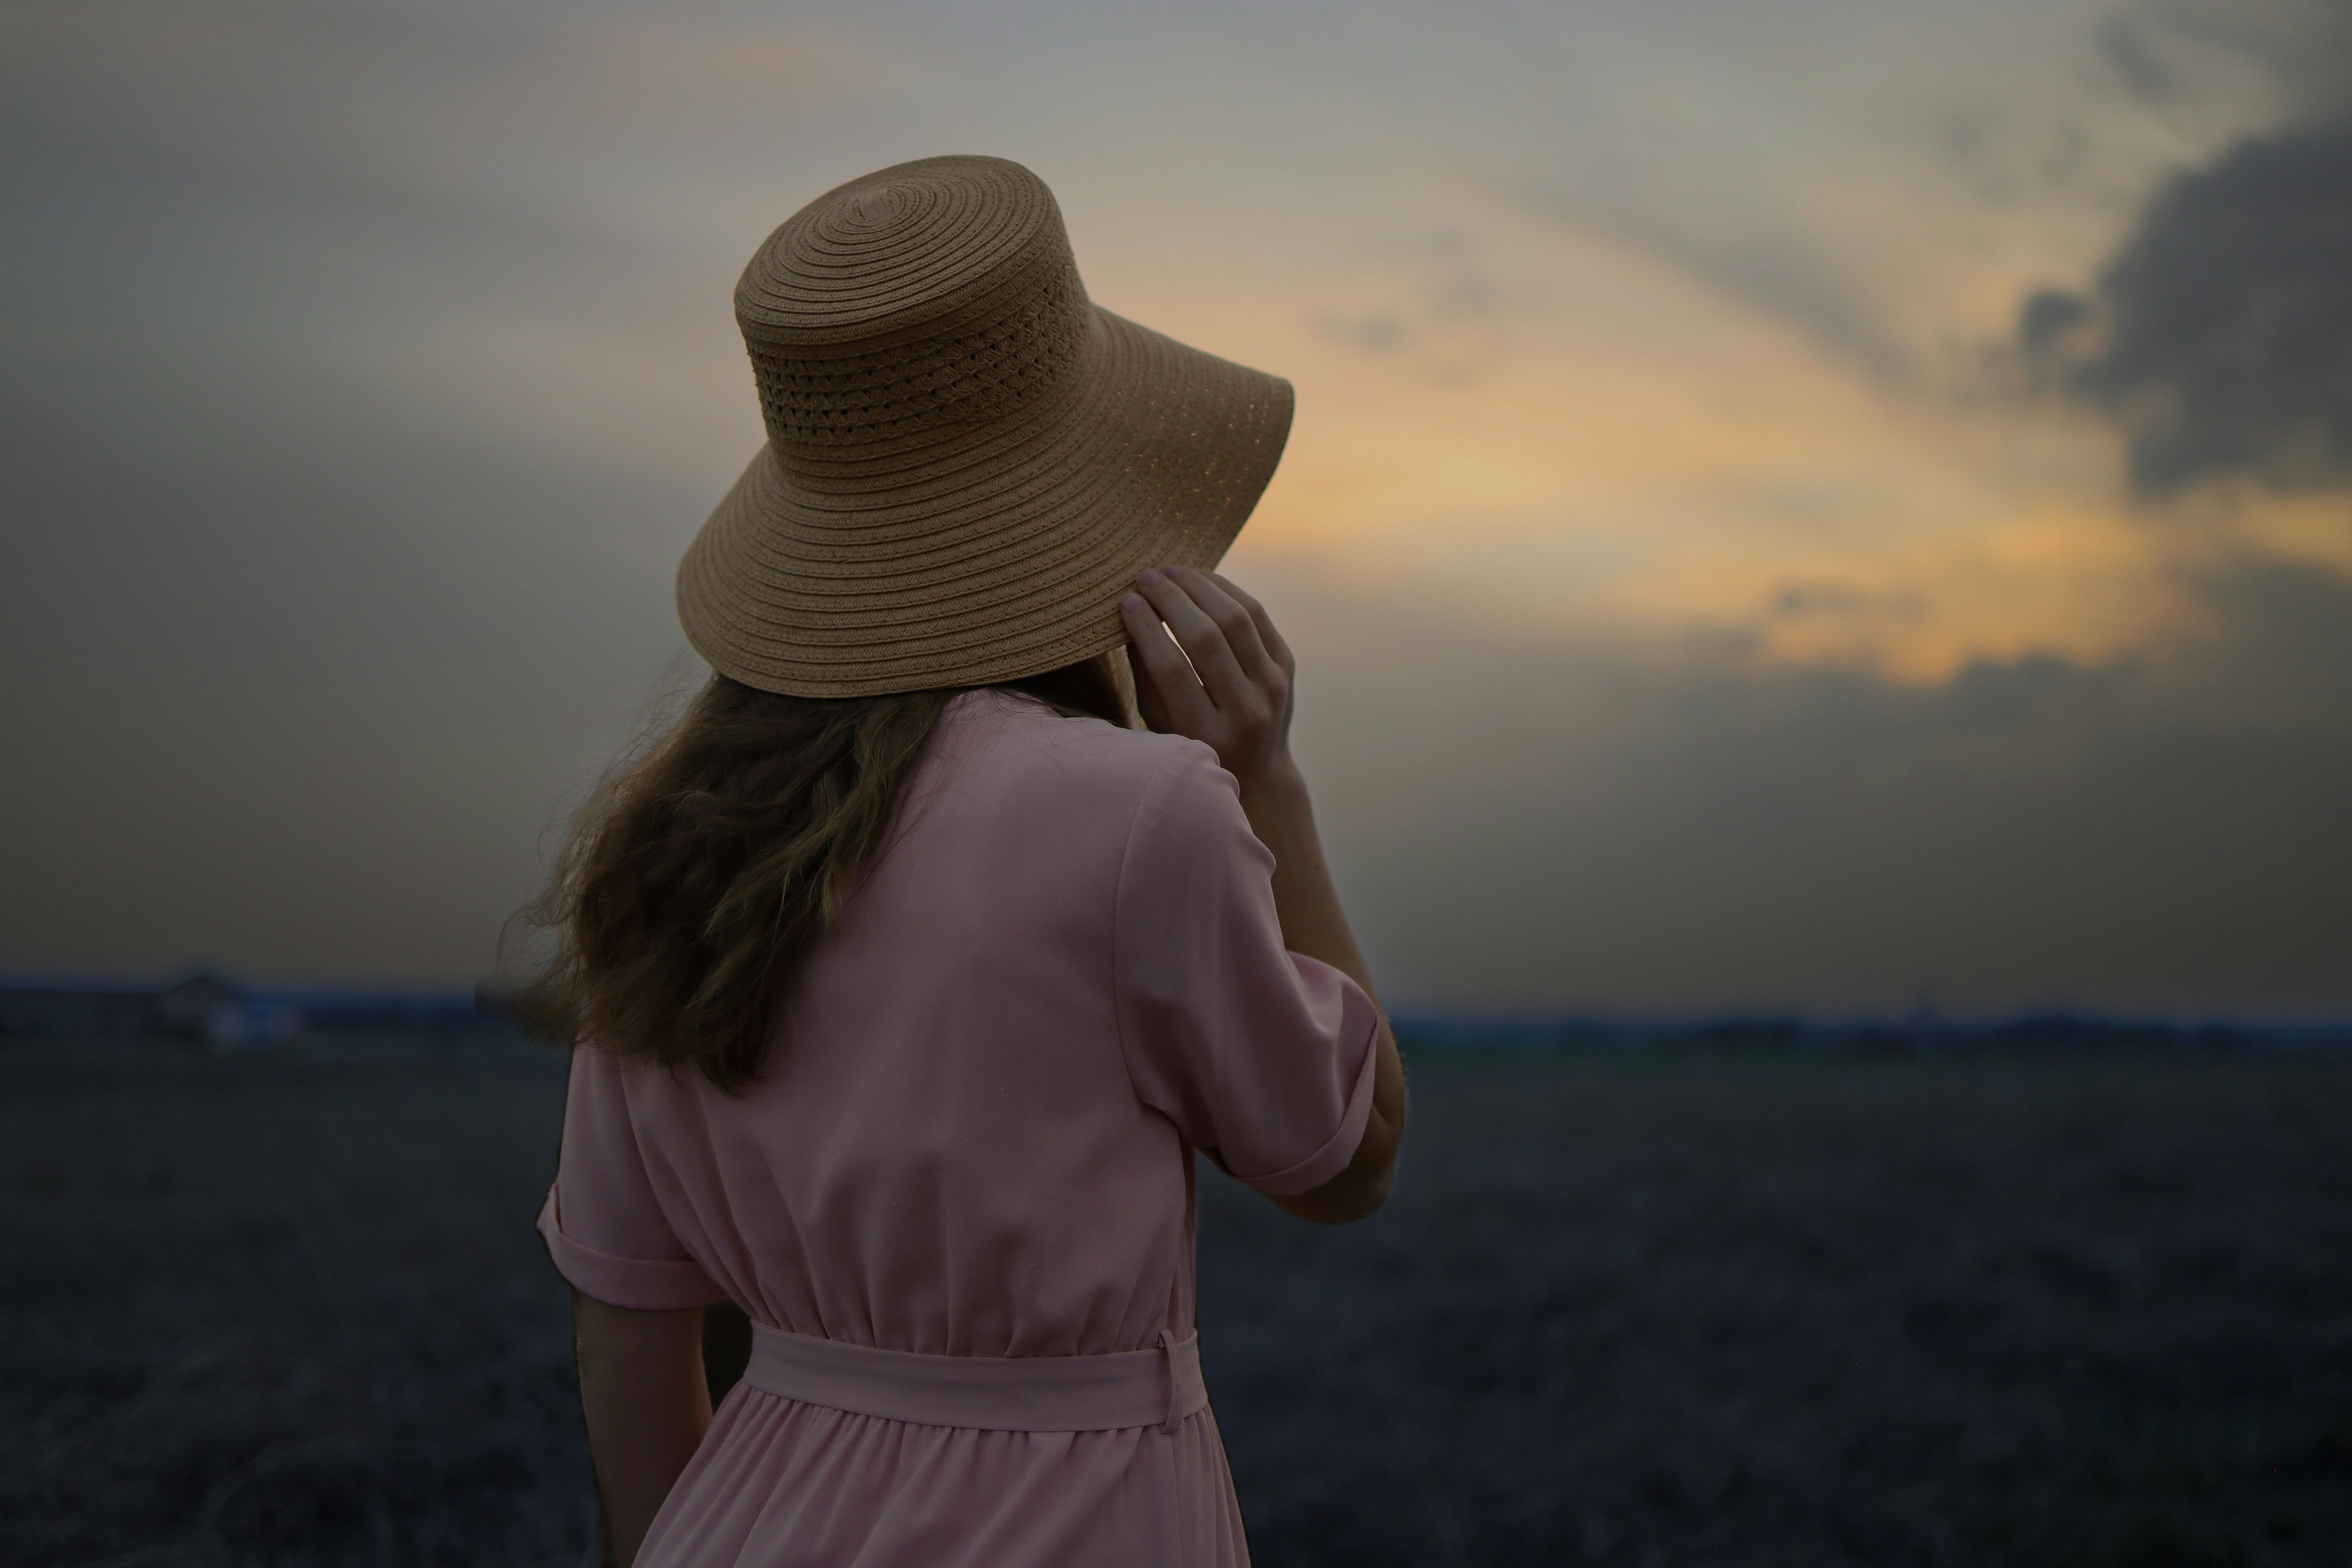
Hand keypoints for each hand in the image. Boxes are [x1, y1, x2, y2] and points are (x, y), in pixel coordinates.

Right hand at [1120, 564, 1299, 794]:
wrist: (1259, 772)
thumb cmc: (1194, 745)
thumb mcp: (1162, 725)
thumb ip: (1147, 676)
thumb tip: (1131, 614)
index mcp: (1206, 734)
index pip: (1172, 669)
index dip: (1147, 629)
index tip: (1127, 601)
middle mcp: (1246, 713)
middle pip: (1206, 639)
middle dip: (1171, 600)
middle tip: (1145, 577)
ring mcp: (1273, 688)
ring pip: (1236, 619)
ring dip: (1199, 587)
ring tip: (1171, 571)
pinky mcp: (1286, 667)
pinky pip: (1257, 615)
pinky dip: (1227, 591)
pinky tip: (1202, 579)